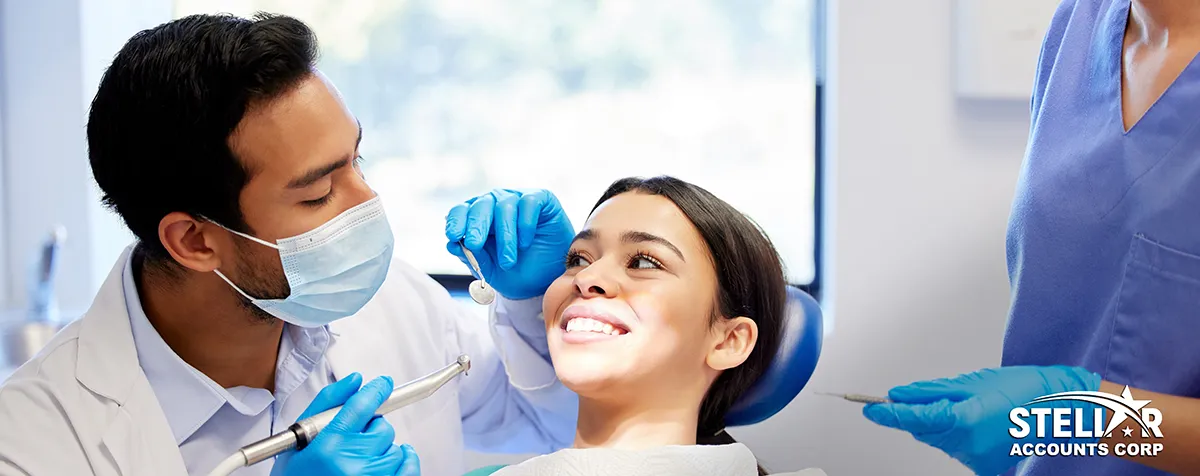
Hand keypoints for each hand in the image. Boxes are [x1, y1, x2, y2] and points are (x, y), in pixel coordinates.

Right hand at [272, 373, 420, 475]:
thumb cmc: (297, 475)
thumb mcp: (300, 439)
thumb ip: (327, 403)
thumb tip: (356, 381)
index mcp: (328, 447)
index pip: (362, 406)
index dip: (376, 391)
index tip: (383, 384)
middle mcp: (352, 464)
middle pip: (381, 427)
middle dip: (370, 430)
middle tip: (351, 442)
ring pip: (395, 448)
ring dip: (381, 450)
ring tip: (358, 461)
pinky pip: (409, 468)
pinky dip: (404, 462)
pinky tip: (388, 462)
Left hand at [445, 189, 574, 299]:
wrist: (548, 280)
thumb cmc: (517, 272)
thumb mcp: (490, 271)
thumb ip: (472, 257)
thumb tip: (451, 244)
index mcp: (478, 218)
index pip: (461, 210)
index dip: (456, 221)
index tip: (453, 235)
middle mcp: (496, 204)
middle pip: (481, 205)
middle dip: (476, 226)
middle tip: (474, 244)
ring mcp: (518, 199)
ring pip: (504, 207)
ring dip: (505, 237)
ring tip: (508, 262)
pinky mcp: (541, 198)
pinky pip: (529, 203)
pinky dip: (525, 224)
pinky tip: (525, 243)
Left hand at [861, 365, 1099, 475]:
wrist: (1061, 407)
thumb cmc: (1023, 388)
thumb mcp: (972, 382)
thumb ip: (931, 392)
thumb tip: (899, 395)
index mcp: (963, 419)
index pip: (913, 418)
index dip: (887, 414)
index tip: (868, 409)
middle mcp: (968, 444)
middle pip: (923, 430)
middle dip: (916, 414)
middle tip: (926, 398)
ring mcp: (977, 458)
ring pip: (939, 440)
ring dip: (939, 424)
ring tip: (969, 406)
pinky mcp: (985, 465)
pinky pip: (957, 449)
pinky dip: (956, 436)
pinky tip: (977, 421)